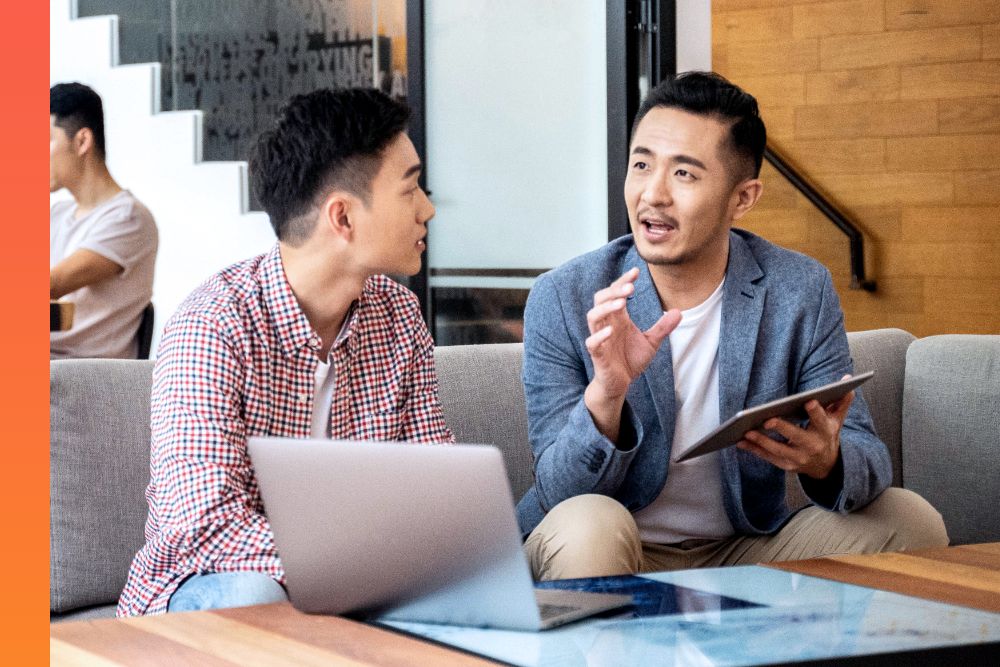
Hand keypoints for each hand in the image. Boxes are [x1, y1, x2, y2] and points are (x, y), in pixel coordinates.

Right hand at [583, 268, 680, 441]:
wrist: (620, 384)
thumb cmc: (630, 360)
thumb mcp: (651, 342)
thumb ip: (663, 327)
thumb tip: (679, 312)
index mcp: (617, 318)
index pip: (615, 293)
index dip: (623, 281)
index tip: (636, 272)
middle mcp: (606, 324)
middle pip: (601, 299)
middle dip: (614, 290)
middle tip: (631, 287)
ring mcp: (600, 338)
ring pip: (593, 316)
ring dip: (605, 307)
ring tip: (622, 303)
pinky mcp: (597, 355)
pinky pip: (592, 342)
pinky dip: (599, 335)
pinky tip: (611, 331)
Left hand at [736, 375, 854, 479]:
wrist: (826, 464)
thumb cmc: (827, 434)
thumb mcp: (836, 419)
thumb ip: (841, 401)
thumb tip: (848, 381)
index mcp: (825, 431)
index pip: (821, 420)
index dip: (815, 412)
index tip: (808, 401)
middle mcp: (812, 446)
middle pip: (796, 436)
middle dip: (783, 429)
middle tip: (768, 419)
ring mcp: (798, 458)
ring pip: (778, 450)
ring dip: (762, 441)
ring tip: (746, 431)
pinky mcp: (786, 465)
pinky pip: (768, 457)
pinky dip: (754, 450)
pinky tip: (740, 441)